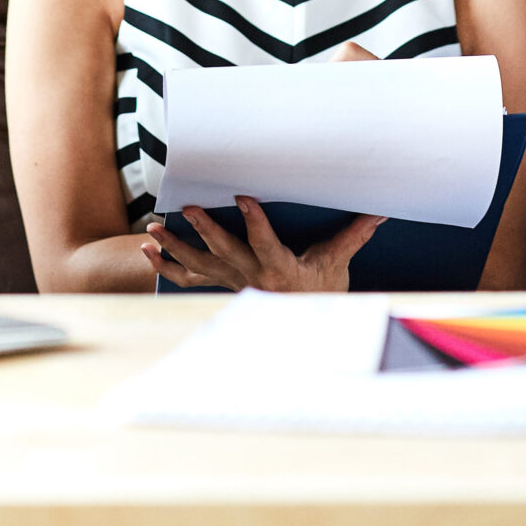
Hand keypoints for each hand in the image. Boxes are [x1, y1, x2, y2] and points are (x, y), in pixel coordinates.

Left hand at [140, 197, 383, 291]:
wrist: (301, 327)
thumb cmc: (319, 289)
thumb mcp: (336, 263)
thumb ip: (352, 236)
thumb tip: (379, 211)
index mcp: (280, 269)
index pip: (266, 243)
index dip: (254, 222)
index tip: (243, 198)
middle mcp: (252, 276)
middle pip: (225, 253)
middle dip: (206, 230)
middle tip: (190, 208)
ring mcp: (231, 282)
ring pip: (199, 264)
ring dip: (175, 246)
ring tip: (154, 228)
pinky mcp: (220, 283)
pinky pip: (187, 278)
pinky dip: (165, 265)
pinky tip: (147, 249)